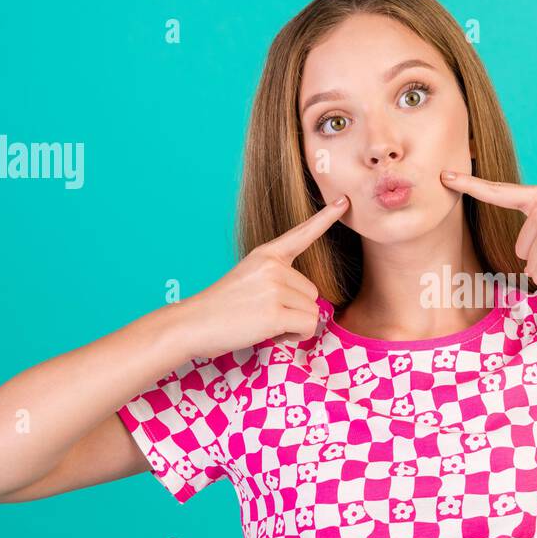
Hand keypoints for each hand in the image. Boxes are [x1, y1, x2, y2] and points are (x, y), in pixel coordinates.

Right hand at [177, 195, 349, 357]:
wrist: (193, 324)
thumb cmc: (222, 308)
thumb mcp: (249, 280)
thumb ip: (279, 281)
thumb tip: (311, 303)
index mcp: (266, 255)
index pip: (301, 234)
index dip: (325, 218)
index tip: (343, 201)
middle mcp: (273, 266)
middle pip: (313, 292)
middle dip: (295, 310)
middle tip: (263, 314)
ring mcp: (275, 287)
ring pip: (312, 312)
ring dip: (293, 324)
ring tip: (262, 322)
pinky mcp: (276, 312)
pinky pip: (307, 326)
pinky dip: (293, 336)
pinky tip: (268, 332)